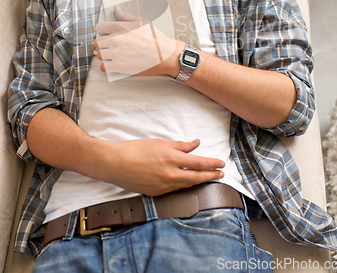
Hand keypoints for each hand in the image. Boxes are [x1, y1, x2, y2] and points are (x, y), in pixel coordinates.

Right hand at [93, 138, 224, 195]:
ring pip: (187, 184)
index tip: (221, 164)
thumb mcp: (160, 143)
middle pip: (197, 176)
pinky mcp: (156, 193)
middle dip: (211, 175)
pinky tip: (188, 182)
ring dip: (199, 180)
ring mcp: (164, 186)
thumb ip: (180, 145)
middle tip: (221, 174)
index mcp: (172, 159)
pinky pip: (175, 189)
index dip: (212, 164)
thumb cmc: (135, 149)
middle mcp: (170, 174)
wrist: (116, 163)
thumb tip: (195, 144)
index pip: (199, 163)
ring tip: (208, 178)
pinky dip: (184, 185)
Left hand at [94, 5, 181, 77]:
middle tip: (112, 47)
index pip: (99, 28)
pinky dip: (107, 67)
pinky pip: (103, 67)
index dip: (104, 32)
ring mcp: (116, 53)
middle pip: (97, 42)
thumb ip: (126, 16)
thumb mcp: (142, 22)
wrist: (165, 54)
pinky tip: (114, 65)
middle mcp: (116, 39)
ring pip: (100, 55)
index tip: (109, 36)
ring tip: (114, 56)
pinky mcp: (119, 66)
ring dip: (106, 56)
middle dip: (104, 44)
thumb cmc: (155, 38)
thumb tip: (116, 9)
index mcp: (120, 27)